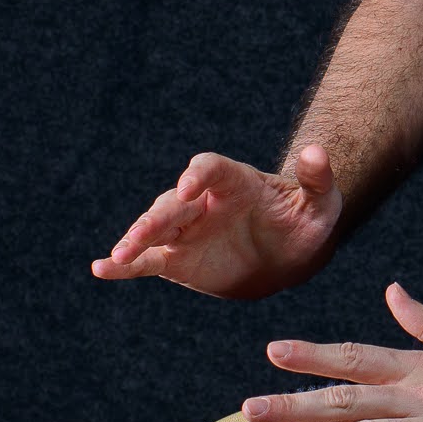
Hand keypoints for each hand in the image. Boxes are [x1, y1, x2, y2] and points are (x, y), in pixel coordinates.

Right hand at [91, 145, 342, 298]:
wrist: (288, 257)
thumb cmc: (305, 221)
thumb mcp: (321, 202)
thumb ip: (317, 179)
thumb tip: (317, 152)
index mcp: (234, 181)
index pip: (209, 169)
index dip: (197, 175)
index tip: (189, 188)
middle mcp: (203, 201)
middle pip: (173, 202)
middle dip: (156, 217)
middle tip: (141, 235)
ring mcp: (187, 230)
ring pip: (155, 229)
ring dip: (136, 240)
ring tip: (118, 255)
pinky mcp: (178, 259)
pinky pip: (149, 259)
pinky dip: (126, 264)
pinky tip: (101, 269)